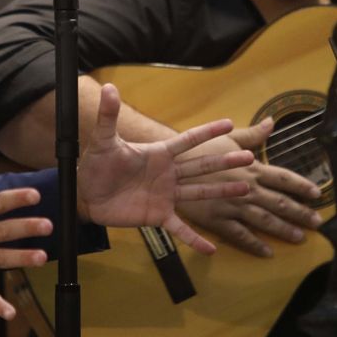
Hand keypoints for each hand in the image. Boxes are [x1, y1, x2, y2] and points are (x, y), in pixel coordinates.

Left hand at [78, 83, 254, 255]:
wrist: (86, 193)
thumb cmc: (96, 164)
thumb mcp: (104, 140)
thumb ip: (108, 115)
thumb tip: (108, 87)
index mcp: (159, 154)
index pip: (188, 141)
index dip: (208, 132)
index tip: (229, 124)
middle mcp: (168, 174)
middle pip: (202, 166)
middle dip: (225, 162)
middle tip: (250, 158)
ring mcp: (166, 196)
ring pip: (199, 193)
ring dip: (222, 192)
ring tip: (245, 189)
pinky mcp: (158, 216)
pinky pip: (180, 229)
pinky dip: (195, 239)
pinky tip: (212, 249)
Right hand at [174, 117, 325, 257]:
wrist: (168, 164)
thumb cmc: (199, 149)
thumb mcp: (228, 138)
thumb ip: (253, 135)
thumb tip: (271, 122)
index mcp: (250, 168)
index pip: (283, 178)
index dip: (301, 186)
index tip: (317, 194)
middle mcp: (245, 188)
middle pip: (279, 202)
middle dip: (300, 213)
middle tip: (318, 222)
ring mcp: (232, 205)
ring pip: (264, 221)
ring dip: (284, 230)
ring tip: (300, 238)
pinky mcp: (217, 220)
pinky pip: (239, 235)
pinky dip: (254, 245)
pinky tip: (267, 252)